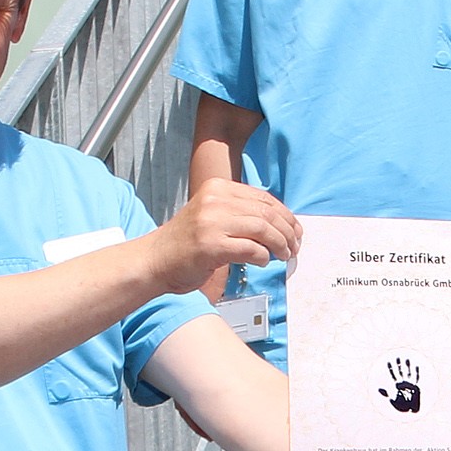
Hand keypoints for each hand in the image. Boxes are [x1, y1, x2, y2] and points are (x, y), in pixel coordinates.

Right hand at [144, 180, 299, 296]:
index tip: (295, 231)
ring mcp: (211, 222)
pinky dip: (263, 256)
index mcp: (217, 188)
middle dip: (287, 232)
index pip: (263, 198)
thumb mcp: (211, 215)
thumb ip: (239, 213)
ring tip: (285, 256)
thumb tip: (279, 223)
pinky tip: (263, 262)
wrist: (155, 260)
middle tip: (294, 247)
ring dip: (280, 245)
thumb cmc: (186, 243)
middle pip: (266, 213)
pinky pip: (250, 249)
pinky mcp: (211, 245)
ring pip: (262, 229)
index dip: (285, 215)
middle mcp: (215, 200)